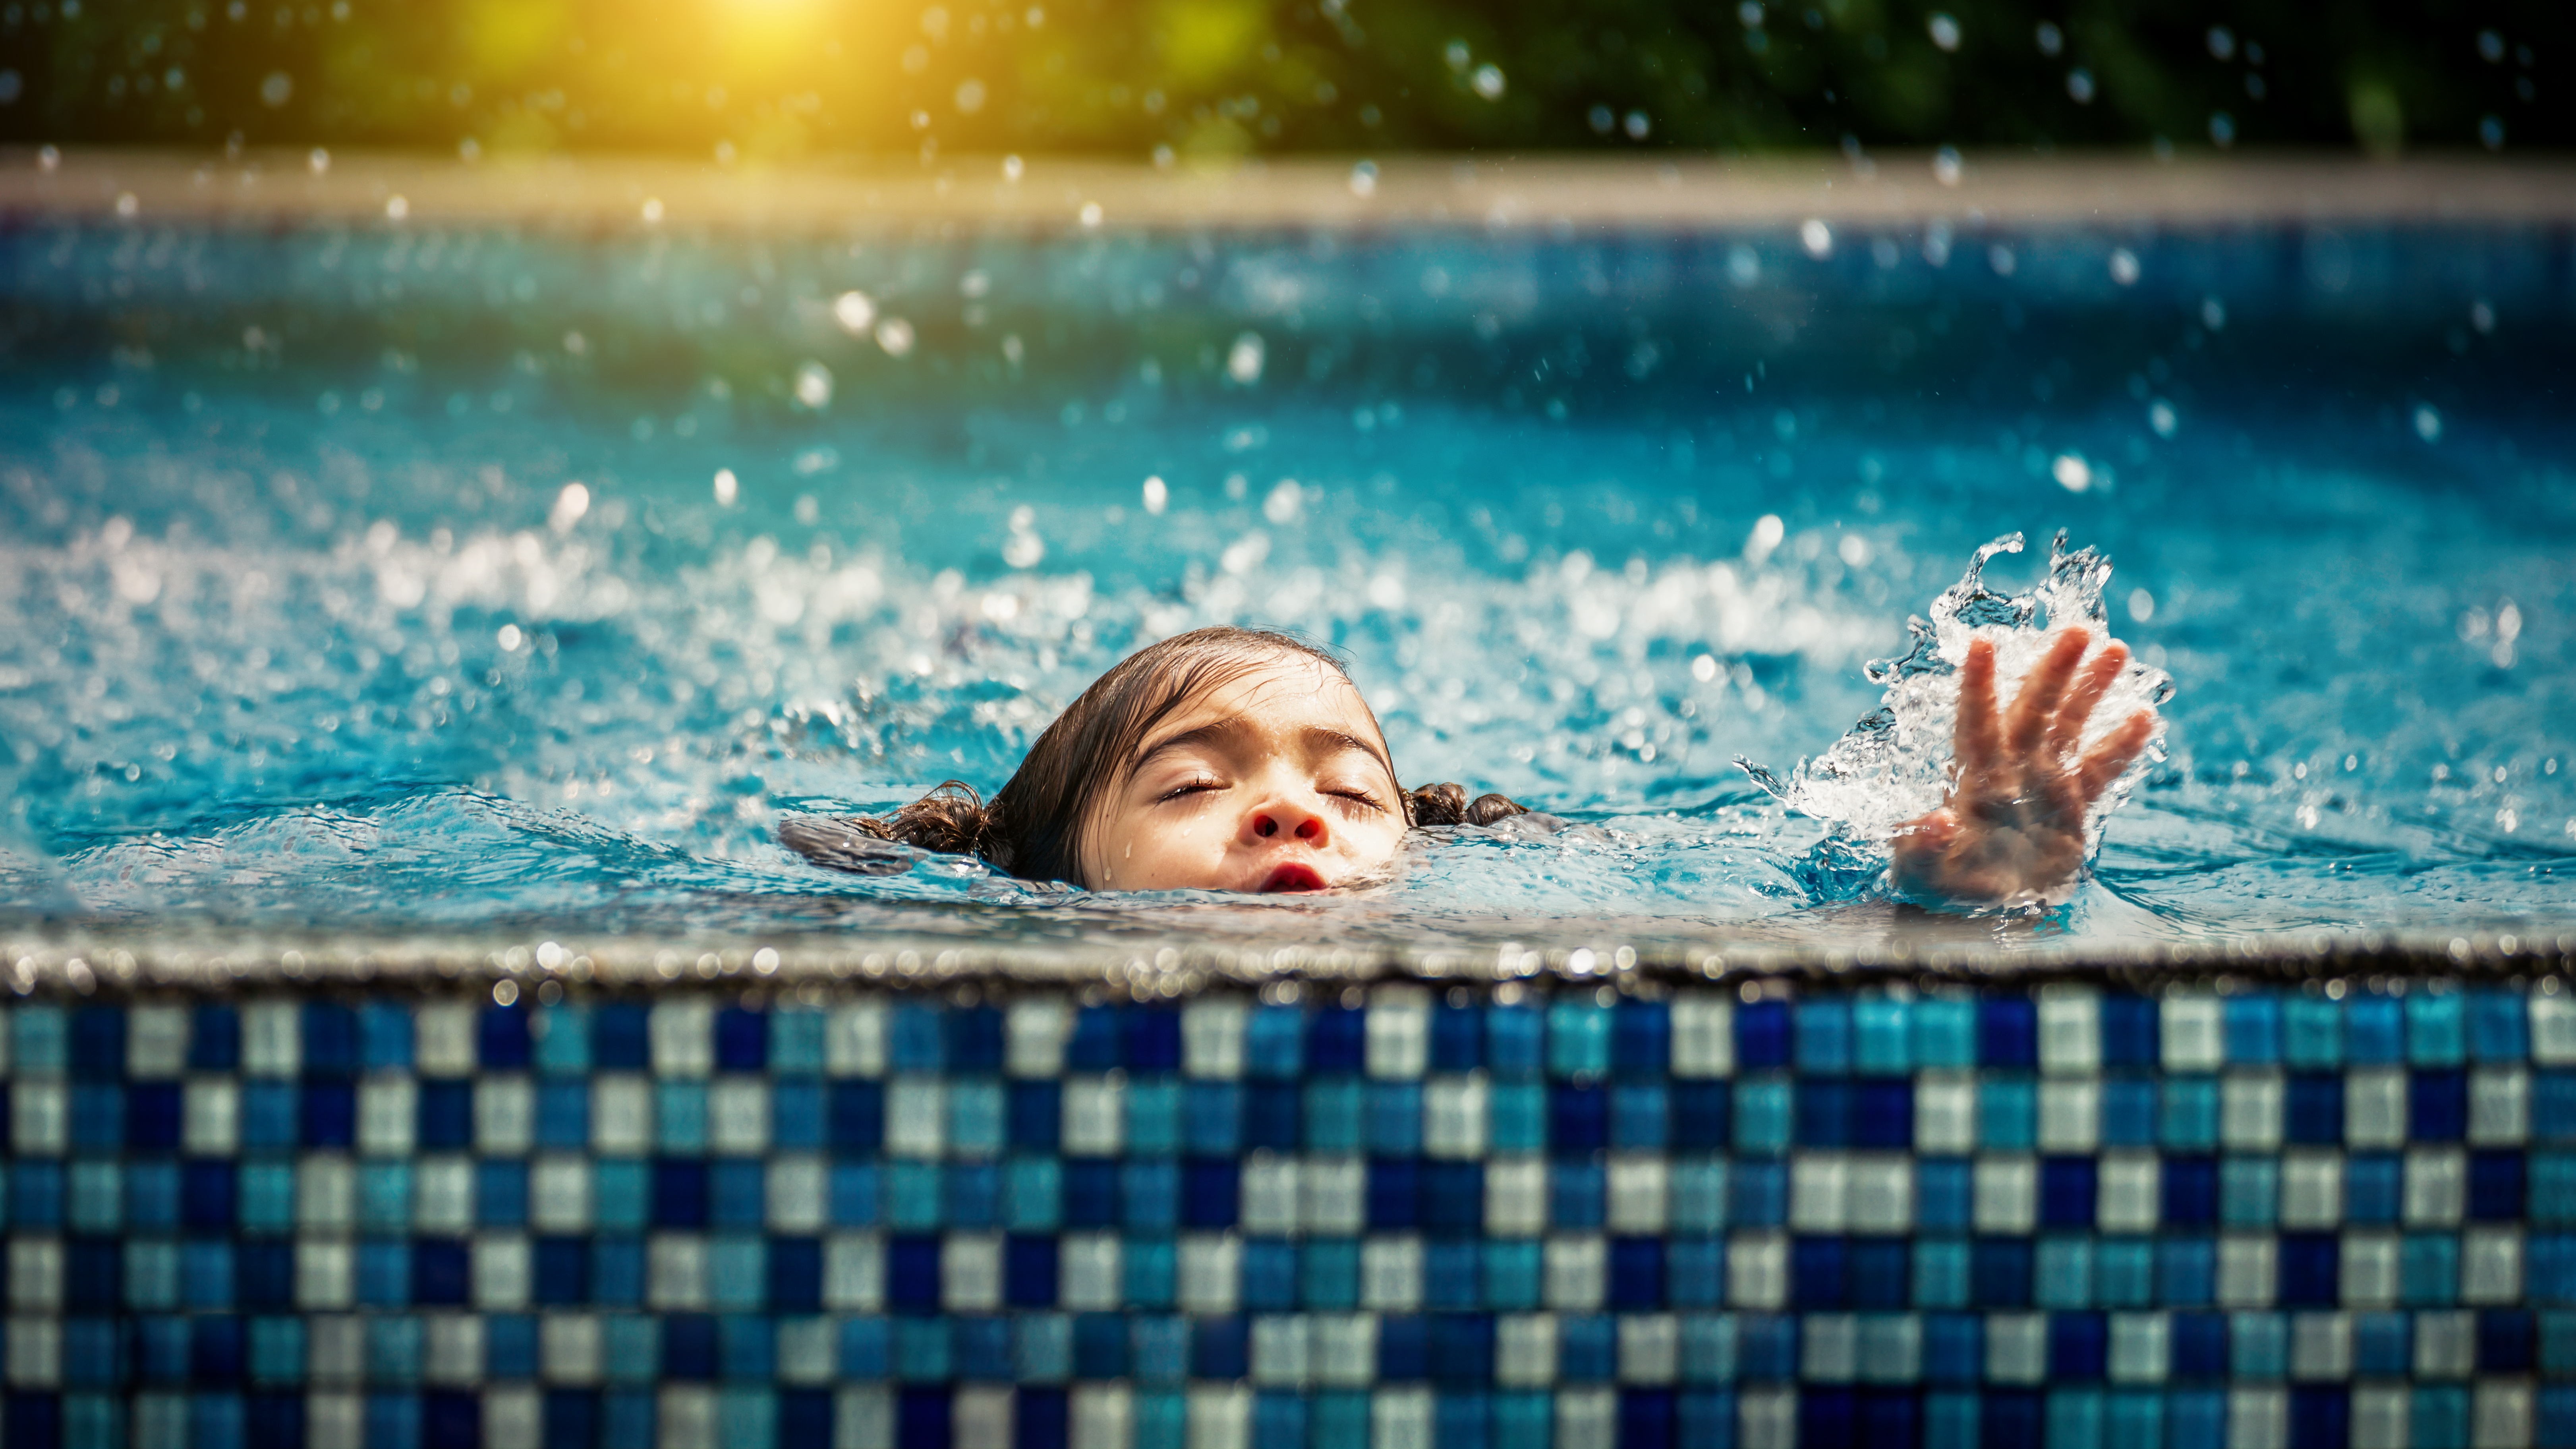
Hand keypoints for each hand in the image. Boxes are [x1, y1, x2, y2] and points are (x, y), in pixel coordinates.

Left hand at [1889, 627, 2157, 908]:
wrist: (1973, 912)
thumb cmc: (1937, 886)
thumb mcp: (1921, 872)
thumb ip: (1922, 846)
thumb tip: (1936, 823)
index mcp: (1971, 777)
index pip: (1974, 720)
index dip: (1978, 684)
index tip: (1980, 642)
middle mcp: (2009, 769)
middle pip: (2032, 708)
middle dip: (2053, 669)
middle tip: (2078, 630)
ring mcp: (2042, 783)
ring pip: (2069, 726)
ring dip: (2091, 689)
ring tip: (2117, 649)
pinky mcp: (2070, 807)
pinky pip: (2099, 771)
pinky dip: (2121, 746)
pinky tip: (2144, 716)